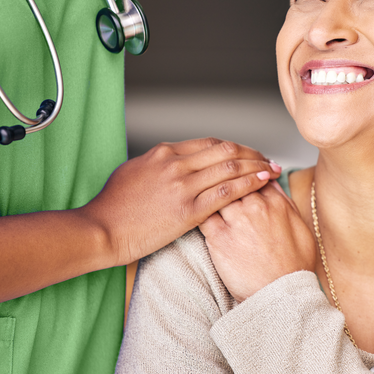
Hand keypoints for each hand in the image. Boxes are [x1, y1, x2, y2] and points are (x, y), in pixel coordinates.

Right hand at [82, 138, 281, 265]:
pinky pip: (227, 192)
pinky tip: (262, 182)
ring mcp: (183, 186)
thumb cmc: (112, 207)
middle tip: (266, 158)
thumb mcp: (133, 172)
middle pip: (225, 150)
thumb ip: (158, 165)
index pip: (208, 143)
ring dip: (256, 166)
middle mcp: (176, 164)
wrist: (101, 230)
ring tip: (272, 168)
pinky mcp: (188, 210)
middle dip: (251, 153)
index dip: (233, 147)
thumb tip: (172, 162)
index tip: (246, 152)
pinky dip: (249, 184)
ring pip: (230, 167)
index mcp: (163, 153)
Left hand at [199, 181, 316, 302]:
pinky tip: (195, 211)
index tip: (237, 175)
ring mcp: (236, 221)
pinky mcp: (219, 238)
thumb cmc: (293, 267)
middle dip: (225, 177)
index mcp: (276, 203)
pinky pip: (203, 213)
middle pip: (234, 178)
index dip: (244, 172)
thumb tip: (273, 183)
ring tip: (202, 195)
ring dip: (209, 191)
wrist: (281, 295)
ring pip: (216, 191)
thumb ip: (285, 203)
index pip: (254, 173)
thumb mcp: (301, 229)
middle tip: (215, 180)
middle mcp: (256, 207)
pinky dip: (198, 209)